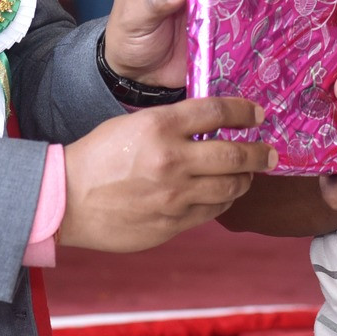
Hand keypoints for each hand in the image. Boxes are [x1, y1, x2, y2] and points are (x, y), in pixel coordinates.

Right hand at [58, 97, 276, 251]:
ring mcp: (174, 196)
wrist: (66, 201)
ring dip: (246, 179)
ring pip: (230, 187)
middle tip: (270, 152)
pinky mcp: (172, 223)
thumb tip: (209, 127)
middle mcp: (171, 160)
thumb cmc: (96, 158)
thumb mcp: (133, 125)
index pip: (216, 112)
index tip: (258, 115)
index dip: (244, 112)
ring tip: (250, 175)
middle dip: (260, 153)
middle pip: (234, 154)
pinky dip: (223, 201)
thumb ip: (171, 125)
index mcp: (159, 127)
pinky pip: (212, 212)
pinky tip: (223, 195)